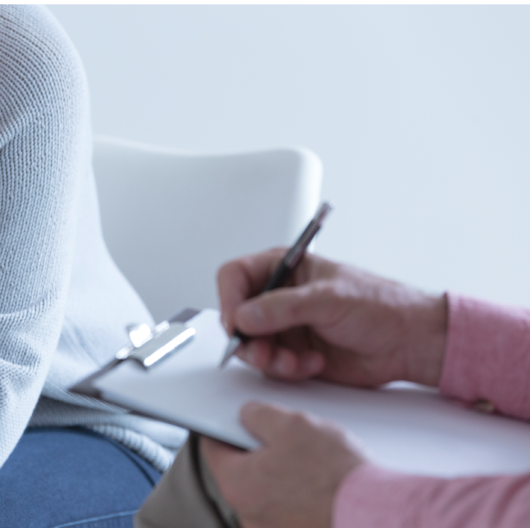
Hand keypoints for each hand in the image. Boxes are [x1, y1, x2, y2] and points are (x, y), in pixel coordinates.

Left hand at [200, 402, 364, 527]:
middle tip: (286, 439)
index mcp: (237, 484)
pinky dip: (299, 497)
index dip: (222, 428)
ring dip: (281, 476)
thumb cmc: (334, 474)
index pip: (213, 449)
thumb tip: (247, 414)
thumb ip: (258, 414)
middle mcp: (248, 515)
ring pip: (267, 492)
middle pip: (242, 472)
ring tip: (312, 464)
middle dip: (259, 453)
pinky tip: (321, 486)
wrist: (376, 514)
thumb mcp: (291, 424)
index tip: (230, 421)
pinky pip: (288, 510)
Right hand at [218, 249, 447, 386]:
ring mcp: (285, 327)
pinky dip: (288, 370)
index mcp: (285, 268)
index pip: (235, 277)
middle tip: (262, 352)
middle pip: (236, 316)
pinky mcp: (294, 353)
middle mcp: (279, 296)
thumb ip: (283, 307)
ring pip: (251, 345)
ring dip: (269, 359)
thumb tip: (244, 316)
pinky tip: (313, 363)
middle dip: (248, 339)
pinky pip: (271, 366)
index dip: (229, 299)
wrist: (410, 343)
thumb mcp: (330, 298)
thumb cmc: (382, 305)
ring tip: (293, 362)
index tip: (236, 322)